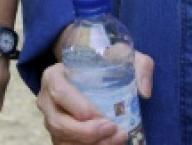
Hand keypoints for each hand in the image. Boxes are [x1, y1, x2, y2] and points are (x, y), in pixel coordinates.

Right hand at [35, 54, 152, 144]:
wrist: (92, 72)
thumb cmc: (105, 62)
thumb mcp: (124, 56)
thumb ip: (140, 67)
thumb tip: (144, 92)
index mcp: (53, 75)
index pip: (60, 92)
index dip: (80, 108)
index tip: (106, 118)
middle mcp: (46, 100)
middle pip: (59, 124)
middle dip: (88, 134)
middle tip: (116, 132)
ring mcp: (51, 120)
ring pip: (62, 140)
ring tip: (118, 139)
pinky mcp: (59, 135)